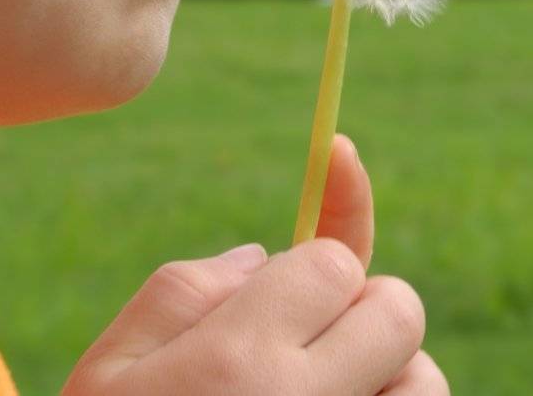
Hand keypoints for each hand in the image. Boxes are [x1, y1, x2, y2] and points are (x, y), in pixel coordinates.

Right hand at [61, 134, 447, 394]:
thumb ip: (185, 291)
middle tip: (310, 333)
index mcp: (236, 362)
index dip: (334, 219)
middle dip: (362, 307)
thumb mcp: (108, 374)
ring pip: (423, 384)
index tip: (342, 159)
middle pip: (397, 310)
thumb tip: (266, 253)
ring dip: (388, 379)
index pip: (332, 260)